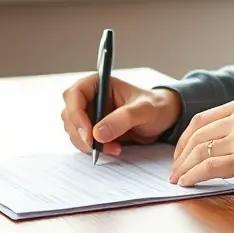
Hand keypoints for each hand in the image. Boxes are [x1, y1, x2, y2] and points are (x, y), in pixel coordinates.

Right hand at [60, 73, 181, 156]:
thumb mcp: (144, 110)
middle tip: (102, 146)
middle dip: (83, 134)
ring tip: (115, 147)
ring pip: (74, 132)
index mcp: (98, 83)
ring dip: (90, 144)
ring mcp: (89, 114)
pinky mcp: (93, 130)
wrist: (163, 119)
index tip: (89, 135)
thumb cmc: (156, 107)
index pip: (74, 94)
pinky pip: (83, 142)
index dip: (76, 115)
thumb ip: (123, 119)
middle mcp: (90, 97)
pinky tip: (114, 148)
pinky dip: (95, 149)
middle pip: (70, 116)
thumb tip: (97, 133)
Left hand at [169, 94, 233, 196]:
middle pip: (197, 135)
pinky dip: (193, 177)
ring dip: (184, 168)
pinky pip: (210, 168)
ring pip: (200, 151)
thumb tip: (213, 145)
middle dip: (180, 155)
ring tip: (178, 180)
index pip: (202, 119)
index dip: (185, 139)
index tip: (180, 154)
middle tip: (174, 171)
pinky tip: (188, 184)